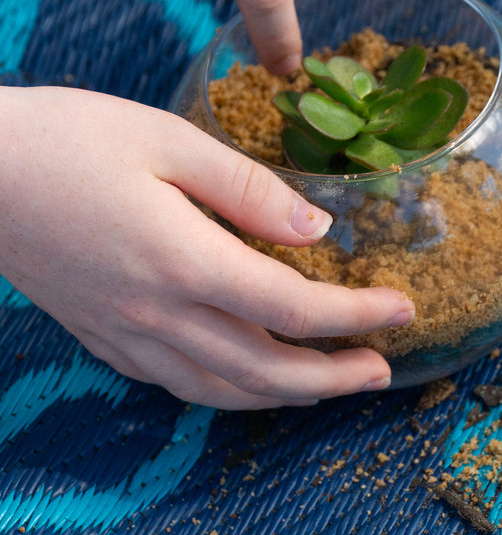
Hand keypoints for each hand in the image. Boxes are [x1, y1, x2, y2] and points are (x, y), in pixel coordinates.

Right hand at [0, 88, 412, 407]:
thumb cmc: (67, 139)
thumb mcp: (167, 140)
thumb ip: (248, 189)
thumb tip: (318, 229)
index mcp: (183, 261)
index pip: (293, 307)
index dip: (356, 316)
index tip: (402, 310)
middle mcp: (157, 314)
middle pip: (265, 371)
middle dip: (332, 378)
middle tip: (382, 370)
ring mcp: (124, 334)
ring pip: (220, 391)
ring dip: (284, 396)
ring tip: (329, 384)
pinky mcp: (100, 337)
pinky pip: (176, 383)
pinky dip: (227, 391)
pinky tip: (246, 377)